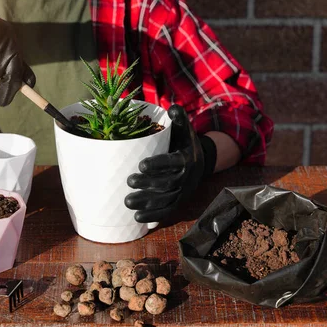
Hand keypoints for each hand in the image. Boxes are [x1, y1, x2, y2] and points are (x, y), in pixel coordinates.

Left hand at [124, 105, 216, 222]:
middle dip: (147, 184)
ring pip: (165, 200)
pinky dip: (152, 217)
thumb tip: (172, 107)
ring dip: (146, 203)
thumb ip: (178, 118)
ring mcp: (182, 192)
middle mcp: (186, 177)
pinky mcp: (178, 202)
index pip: (173, 162)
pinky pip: (167, 212)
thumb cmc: (183, 142)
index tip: (142, 165)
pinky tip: (137, 218)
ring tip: (127, 202)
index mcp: (187, 158)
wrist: (199, 162)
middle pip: (167, 183)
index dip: (158, 165)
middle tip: (129, 181)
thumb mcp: (183, 129)